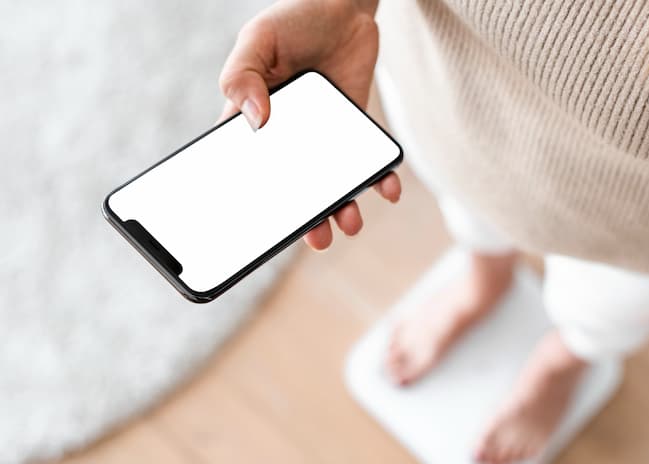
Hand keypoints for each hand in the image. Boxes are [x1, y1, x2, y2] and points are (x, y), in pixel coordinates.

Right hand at [218, 0, 400, 249]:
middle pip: (293, 190)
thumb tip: (256, 121)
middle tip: (315, 238)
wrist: (344, 6)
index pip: (247, 168)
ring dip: (341, 208)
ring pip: (331, 185)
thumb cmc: (294, 20)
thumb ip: (243, 75)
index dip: (251, 200)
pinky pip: (368, 163)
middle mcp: (288, 137)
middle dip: (304, 219)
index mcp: (253, 120)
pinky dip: (379, 179)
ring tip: (349, 223)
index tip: (258, 229)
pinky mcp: (355, 130)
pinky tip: (387, 189)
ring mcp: (323, 138)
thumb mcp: (258, 38)